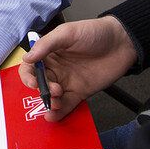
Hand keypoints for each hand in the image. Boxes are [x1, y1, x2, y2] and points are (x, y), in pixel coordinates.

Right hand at [20, 16, 137, 120]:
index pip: (31, 67)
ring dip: (50, 102)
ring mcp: (68, 81)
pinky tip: (53, 116)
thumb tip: (27, 57)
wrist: (122, 42)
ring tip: (56, 102)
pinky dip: (59, 113)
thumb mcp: (67, 33)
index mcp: (49, 53)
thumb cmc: (95, 32)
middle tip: (54, 90)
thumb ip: (46, 45)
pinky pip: (66, 105)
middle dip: (42, 90)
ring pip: (52, 96)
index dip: (28, 76)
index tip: (33, 82)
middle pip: (40, 84)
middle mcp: (56, 68)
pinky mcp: (80, 92)